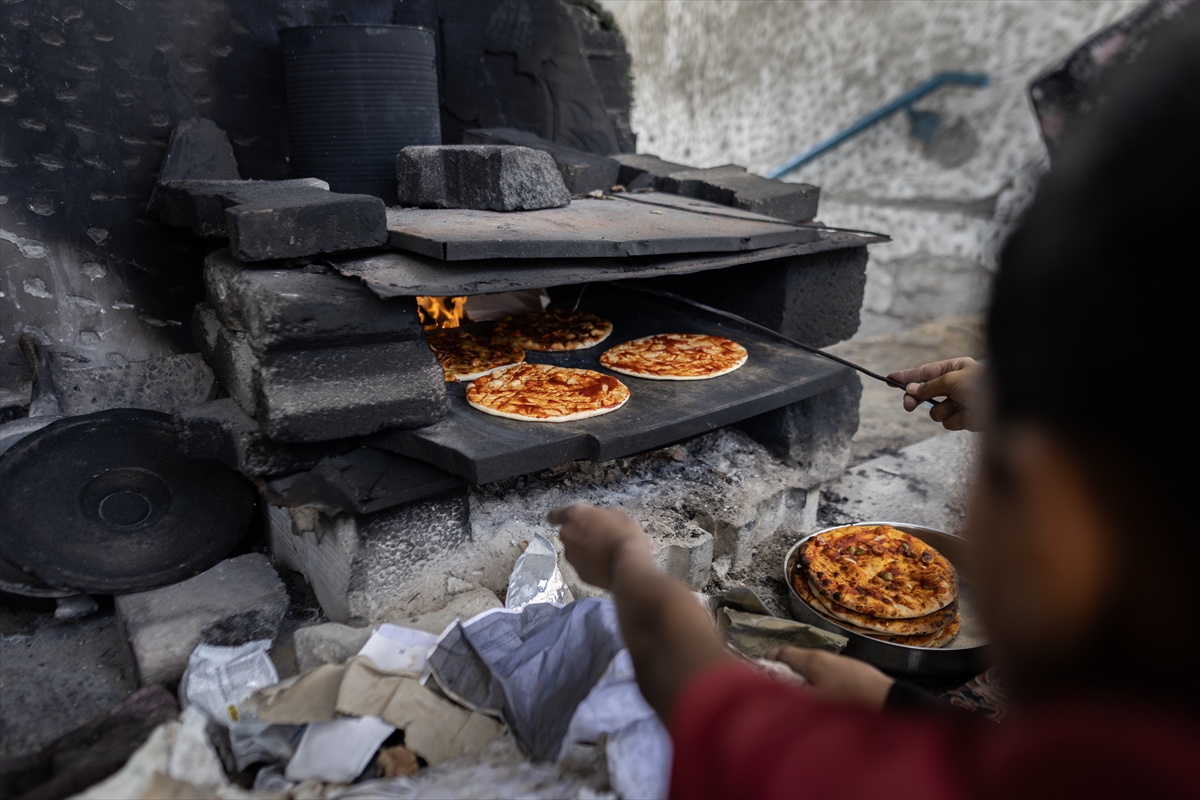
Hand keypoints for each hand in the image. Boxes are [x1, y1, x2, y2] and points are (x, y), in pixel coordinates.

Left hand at [546, 504, 653, 589]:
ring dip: (586, 550)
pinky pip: (583, 565)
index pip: (556, 515)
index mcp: (575, 515)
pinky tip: (607, 564)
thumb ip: (602, 515)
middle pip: (569, 533)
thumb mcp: (618, 514)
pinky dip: (591, 565)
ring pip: (575, 551)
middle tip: (599, 536)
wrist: (630, 564)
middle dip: (580, 535)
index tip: (556, 520)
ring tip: (606, 552)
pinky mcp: (579, 574)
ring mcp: (571, 556)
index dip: (557, 517)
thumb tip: (601, 520)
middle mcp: (567, 535)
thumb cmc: (624, 534)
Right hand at [766, 647, 893, 710]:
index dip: (771, 660)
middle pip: (798, 659)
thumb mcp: (814, 701)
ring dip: (804, 678)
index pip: (783, 653)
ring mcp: (839, 662)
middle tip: (782, 689)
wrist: (886, 700)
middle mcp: (824, 656)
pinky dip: (820, 681)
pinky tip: (825, 697)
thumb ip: (792, 693)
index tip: (764, 670)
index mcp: (811, 661)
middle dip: (787, 672)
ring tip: (803, 697)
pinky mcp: (852, 670)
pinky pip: (828, 673)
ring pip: (814, 667)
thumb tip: (777, 690)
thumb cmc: (847, 700)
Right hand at [888, 357, 984, 431]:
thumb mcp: (952, 380)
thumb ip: (930, 386)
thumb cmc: (983, 386)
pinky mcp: (964, 419)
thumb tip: (911, 389)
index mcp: (955, 368)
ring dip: (945, 410)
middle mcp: (956, 384)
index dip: (907, 376)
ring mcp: (959, 402)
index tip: (890, 379)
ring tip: (960, 407)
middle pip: (926, 393)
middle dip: (918, 399)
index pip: (925, 372)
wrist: (1007, 406)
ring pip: (936, 411)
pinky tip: (969, 416)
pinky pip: (948, 422)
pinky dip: (957, 420)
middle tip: (908, 405)